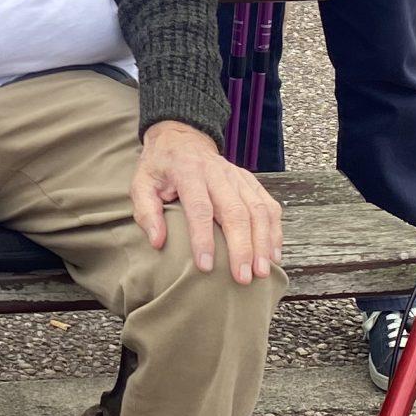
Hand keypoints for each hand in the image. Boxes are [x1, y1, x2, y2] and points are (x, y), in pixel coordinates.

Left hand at [131, 121, 281, 285]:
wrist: (181, 138)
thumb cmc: (160, 167)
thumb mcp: (141, 183)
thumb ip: (146, 211)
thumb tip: (158, 242)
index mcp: (188, 172)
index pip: (200, 208)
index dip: (203, 238)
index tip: (205, 266)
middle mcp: (218, 173)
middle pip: (235, 211)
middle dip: (242, 247)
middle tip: (242, 277)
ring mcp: (238, 176)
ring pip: (257, 210)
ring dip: (262, 243)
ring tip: (262, 271)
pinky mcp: (250, 181)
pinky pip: (269, 205)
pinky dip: (274, 231)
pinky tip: (273, 255)